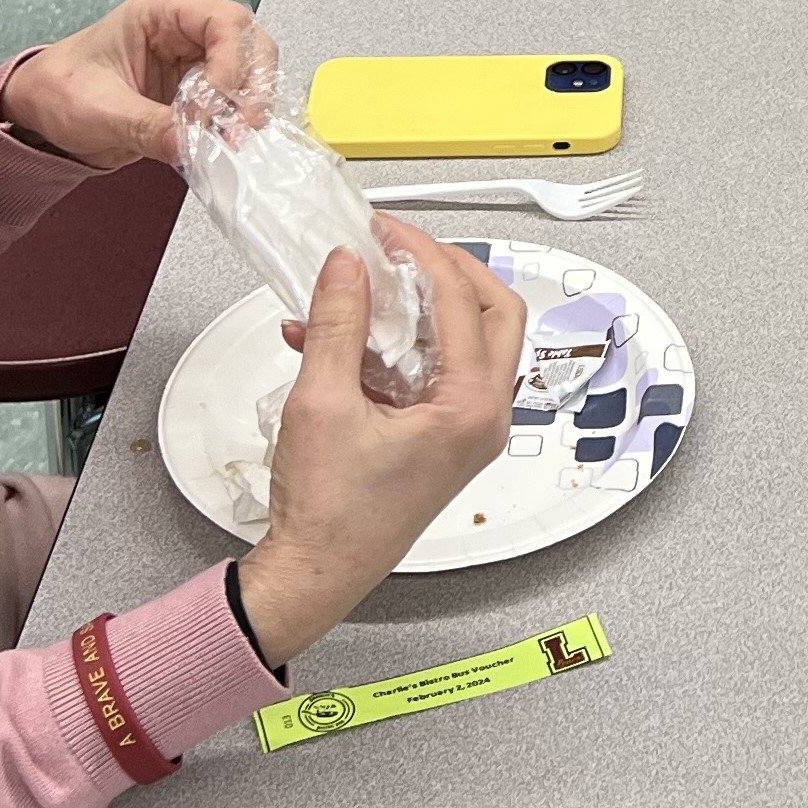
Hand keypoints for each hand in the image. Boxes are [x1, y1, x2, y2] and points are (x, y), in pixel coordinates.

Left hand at [0, 0, 268, 169]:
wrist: (41, 112)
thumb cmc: (58, 88)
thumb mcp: (98, 110)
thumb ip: (148, 126)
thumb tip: (194, 142)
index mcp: (162, 8)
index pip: (225, 22)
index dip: (232, 65)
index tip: (216, 107)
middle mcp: (187, 26)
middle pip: (251, 44)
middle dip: (250, 88)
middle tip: (239, 128)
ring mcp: (197, 56)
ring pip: (253, 73)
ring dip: (247, 108)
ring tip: (228, 139)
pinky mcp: (200, 88)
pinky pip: (235, 101)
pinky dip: (235, 123)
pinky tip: (220, 142)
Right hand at [236, 221, 527, 665]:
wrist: (315, 575)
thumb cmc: (329, 514)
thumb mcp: (322, 402)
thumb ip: (338, 323)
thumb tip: (348, 267)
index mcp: (470, 410)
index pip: (461, 302)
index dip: (422, 254)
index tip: (386, 232)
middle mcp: (482, 419)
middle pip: (492, 313)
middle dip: (447, 271)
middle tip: (401, 249)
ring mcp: (466, 431)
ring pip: (467, 342)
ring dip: (420, 309)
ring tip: (367, 288)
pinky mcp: (443, 440)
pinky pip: (436, 372)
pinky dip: (398, 347)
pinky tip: (338, 339)